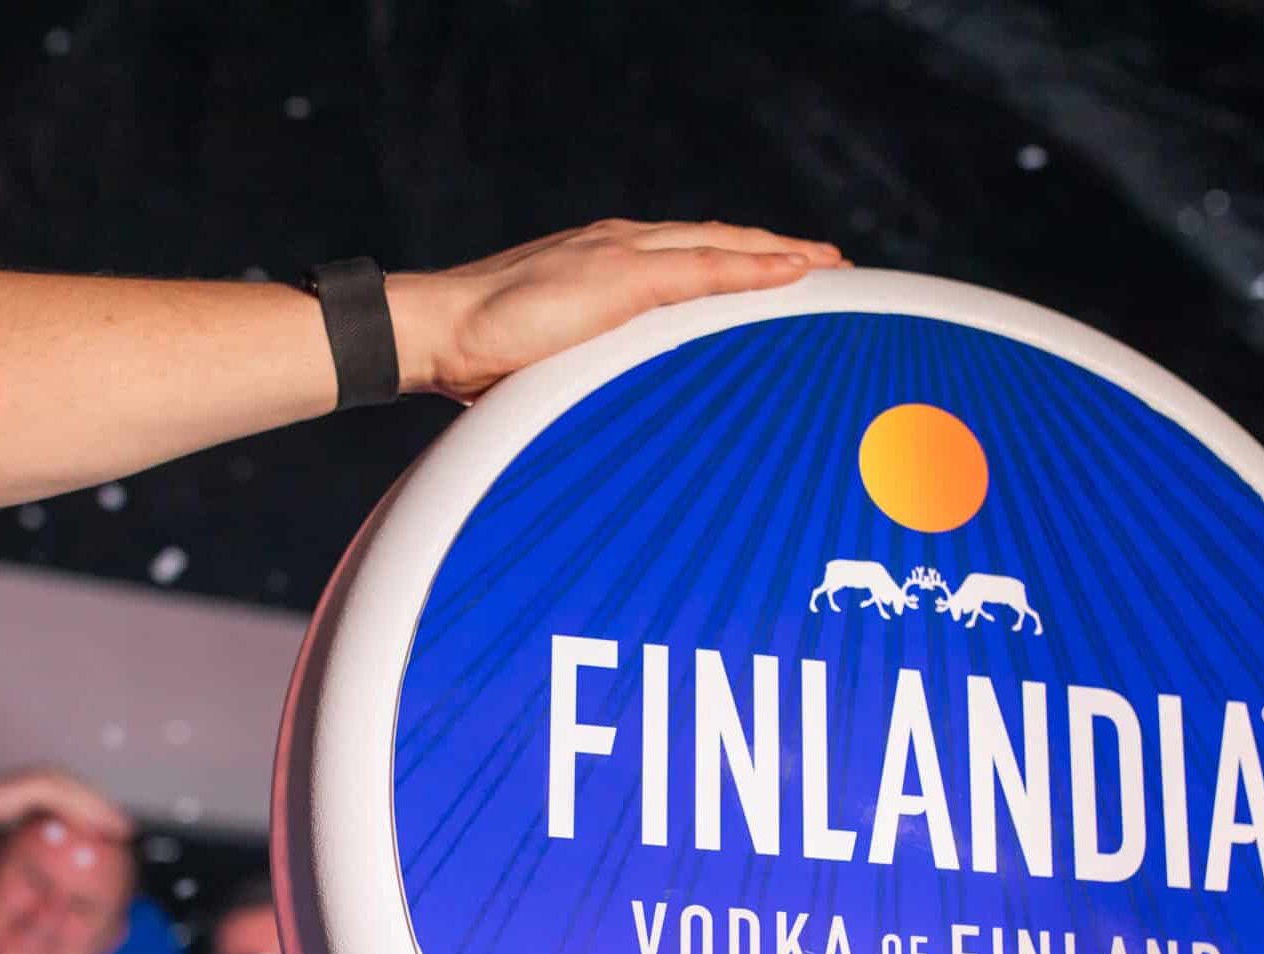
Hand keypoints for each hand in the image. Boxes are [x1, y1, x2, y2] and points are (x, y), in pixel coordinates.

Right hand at [0, 766, 132, 838]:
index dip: (106, 812)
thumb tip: (57, 844)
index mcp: (53, 781)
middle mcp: (54, 775)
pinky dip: (83, 815)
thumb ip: (44, 825)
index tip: (121, 828)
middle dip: (111, 813)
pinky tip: (94, 828)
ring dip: (104, 814)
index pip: (87, 797)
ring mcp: (46, 777)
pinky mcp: (37, 785)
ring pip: (84, 798)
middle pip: (91, 795)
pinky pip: (67, 802)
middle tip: (129, 831)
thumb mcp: (24, 820)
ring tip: (119, 831)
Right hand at [385, 219, 847, 401]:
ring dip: (779, 255)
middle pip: (716, 240)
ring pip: (721, 246)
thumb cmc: (477, 358)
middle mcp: (617, 246)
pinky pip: (706, 268)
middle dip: (774, 250)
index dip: (737, 259)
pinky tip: (795, 273)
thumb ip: (590, 363)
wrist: (433, 333)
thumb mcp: (550, 358)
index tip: (781, 271)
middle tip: (829, 264)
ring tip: (830, 266)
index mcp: (602, 263)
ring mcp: (619, 255)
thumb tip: (612, 404)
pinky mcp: (620, 277)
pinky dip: (754, 268)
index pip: (687, 253)